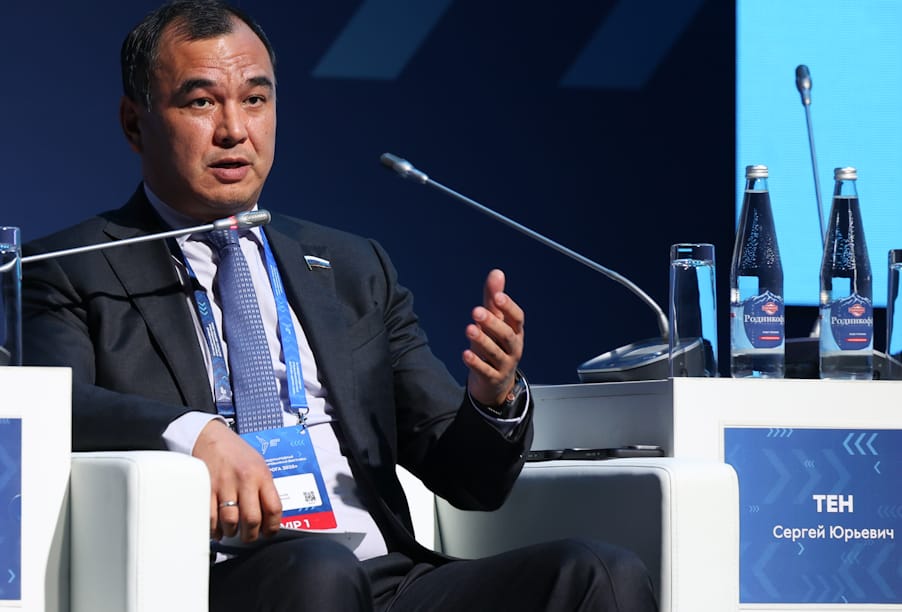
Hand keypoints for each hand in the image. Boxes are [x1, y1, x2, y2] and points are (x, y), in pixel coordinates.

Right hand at [192, 419, 282, 541]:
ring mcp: (224, 485)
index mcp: (261, 475)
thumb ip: (264, 488)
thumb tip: (270, 516)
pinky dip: (213, 529)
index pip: (274, 508)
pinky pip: (210, 518)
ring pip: (230, 522)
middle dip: (251, 535)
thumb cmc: (235, 452)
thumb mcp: (258, 464)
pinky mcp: (206, 489)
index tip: (268, 532)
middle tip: (248, 536)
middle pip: (252, 519)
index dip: (273, 527)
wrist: (210, 436)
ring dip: (231, 532)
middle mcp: (244, 480)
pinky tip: (217, 527)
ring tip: (232, 530)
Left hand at [463, 269, 524, 406]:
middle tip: (476, 310)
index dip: (508, 307)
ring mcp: (504, 365)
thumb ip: (493, 299)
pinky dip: (476, 363)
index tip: (497, 296)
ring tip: (469, 328)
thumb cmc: (495, 346)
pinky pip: (485, 371)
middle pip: (507, 335)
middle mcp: (513, 348)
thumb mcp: (494, 323)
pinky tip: (465, 353)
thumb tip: (497, 272)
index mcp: (515, 332)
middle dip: (493, 323)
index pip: (517, 318)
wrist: (495, 383)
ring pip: (496, 353)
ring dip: (483, 340)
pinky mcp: (492, 379)